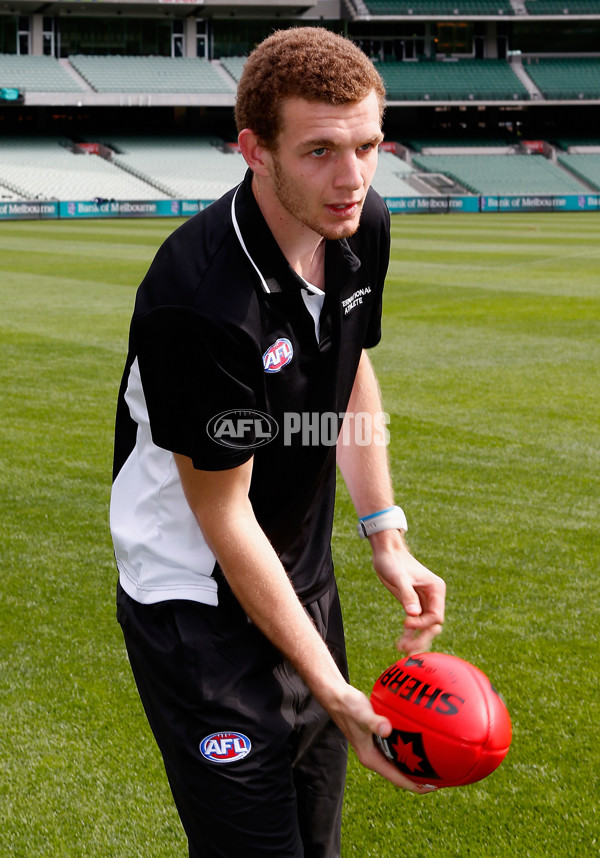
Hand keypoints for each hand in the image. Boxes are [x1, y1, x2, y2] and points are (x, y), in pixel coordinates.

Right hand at [328, 682, 437, 793]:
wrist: (336, 696)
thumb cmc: (348, 705)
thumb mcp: (362, 713)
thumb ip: (374, 722)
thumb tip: (386, 729)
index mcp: (371, 758)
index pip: (397, 779)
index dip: (416, 785)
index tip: (435, 787)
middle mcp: (374, 756)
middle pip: (400, 774)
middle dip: (419, 778)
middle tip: (442, 776)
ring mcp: (375, 747)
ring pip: (398, 762)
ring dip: (414, 765)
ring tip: (435, 762)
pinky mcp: (376, 737)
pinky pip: (396, 748)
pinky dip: (408, 749)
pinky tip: (421, 741)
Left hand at [369, 531, 445, 654]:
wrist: (386, 553)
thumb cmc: (393, 561)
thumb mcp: (399, 578)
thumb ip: (407, 595)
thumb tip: (414, 614)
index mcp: (436, 589)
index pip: (436, 616)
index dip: (422, 624)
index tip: (405, 623)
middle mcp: (433, 597)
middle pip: (433, 625)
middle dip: (421, 637)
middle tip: (405, 648)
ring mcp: (424, 602)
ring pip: (425, 627)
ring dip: (415, 639)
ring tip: (402, 650)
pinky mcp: (413, 605)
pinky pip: (415, 624)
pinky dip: (409, 634)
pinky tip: (400, 644)